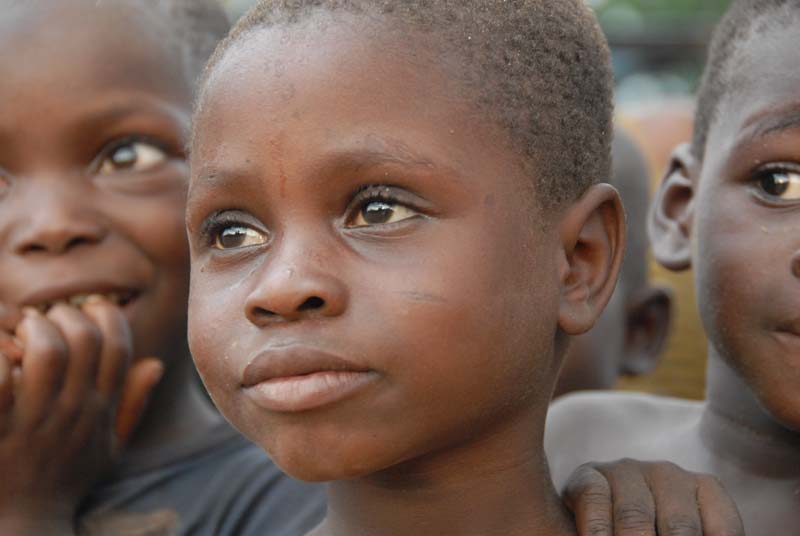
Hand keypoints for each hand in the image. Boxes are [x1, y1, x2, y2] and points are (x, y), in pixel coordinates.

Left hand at [0, 298, 161, 533]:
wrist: (24, 525)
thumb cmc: (65, 480)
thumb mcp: (109, 448)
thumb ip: (133, 404)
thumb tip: (156, 364)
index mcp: (100, 410)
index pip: (118, 347)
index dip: (106, 316)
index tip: (89, 309)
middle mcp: (74, 411)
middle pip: (83, 340)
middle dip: (65, 316)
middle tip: (48, 319)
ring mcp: (35, 421)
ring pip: (46, 352)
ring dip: (34, 331)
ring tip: (23, 332)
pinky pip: (0, 380)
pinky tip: (2, 355)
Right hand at [562, 459, 743, 535]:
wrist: (598, 512)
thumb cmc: (650, 529)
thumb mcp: (678, 533)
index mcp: (703, 490)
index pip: (723, 529)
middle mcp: (668, 475)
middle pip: (681, 526)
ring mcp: (627, 471)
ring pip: (636, 514)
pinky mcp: (589, 475)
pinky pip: (595, 498)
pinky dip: (598, 531)